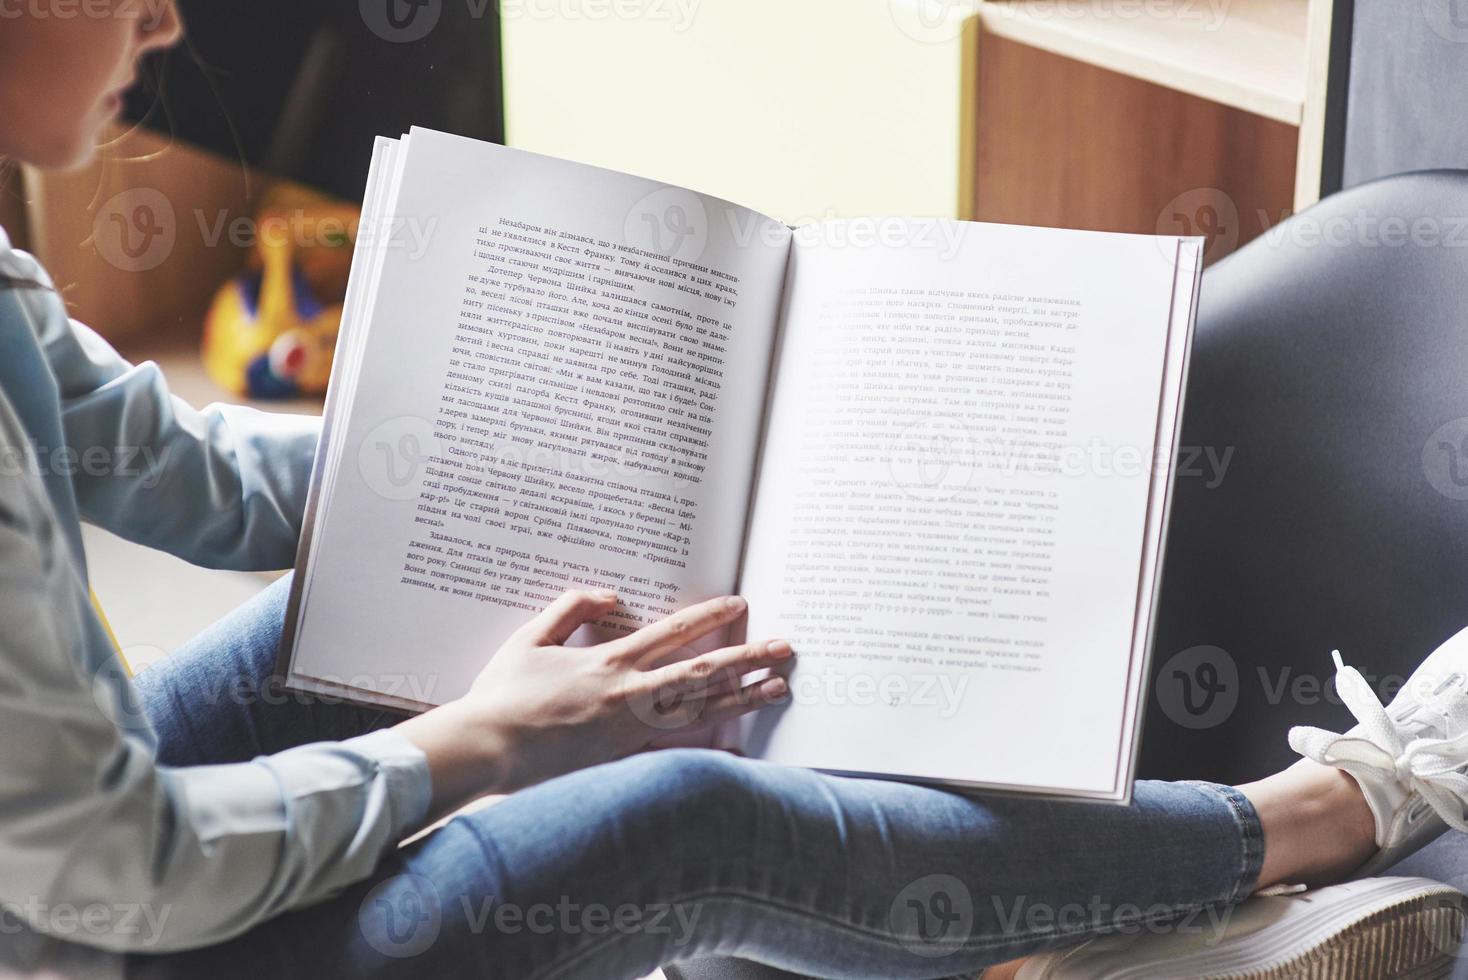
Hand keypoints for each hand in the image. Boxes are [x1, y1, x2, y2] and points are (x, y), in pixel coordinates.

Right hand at [396, 590, 791, 817]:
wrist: (488, 750)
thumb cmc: (504, 695)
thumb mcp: (531, 637)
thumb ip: (570, 609)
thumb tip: (606, 594)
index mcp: (610, 662)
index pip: (673, 632)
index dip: (710, 616)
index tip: (740, 605)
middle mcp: (630, 697)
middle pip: (703, 673)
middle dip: (748, 659)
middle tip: (785, 650)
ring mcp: (631, 734)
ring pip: (700, 713)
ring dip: (742, 698)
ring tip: (776, 688)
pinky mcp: (623, 762)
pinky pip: (677, 754)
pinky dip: (710, 750)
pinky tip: (739, 747)